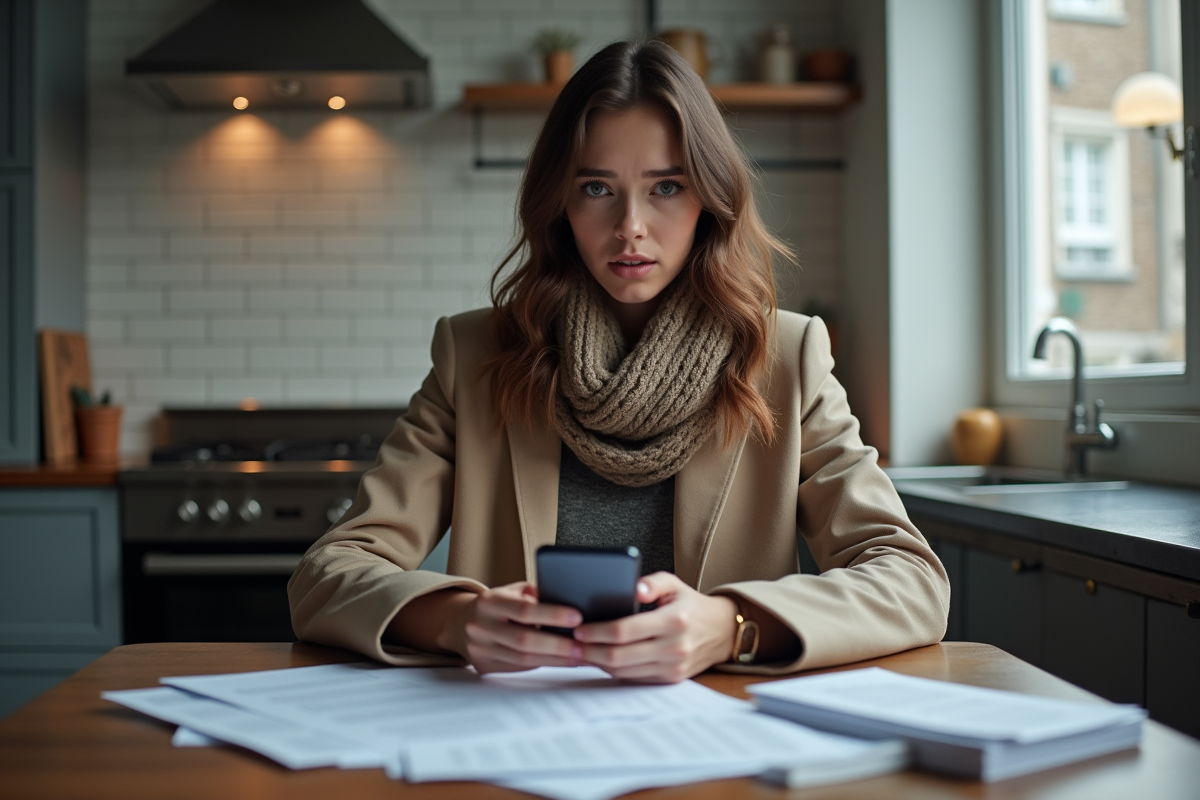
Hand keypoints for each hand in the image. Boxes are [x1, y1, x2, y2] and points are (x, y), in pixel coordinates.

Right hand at [444, 582, 589, 674]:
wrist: (462, 622)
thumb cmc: (500, 603)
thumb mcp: (514, 590)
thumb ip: (537, 594)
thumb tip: (570, 600)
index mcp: (489, 601)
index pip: (524, 610)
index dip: (552, 614)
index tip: (577, 617)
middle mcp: (480, 626)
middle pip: (523, 640)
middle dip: (557, 644)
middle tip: (582, 647)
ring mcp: (480, 648)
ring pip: (522, 659)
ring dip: (554, 660)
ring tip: (579, 657)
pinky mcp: (484, 666)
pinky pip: (518, 669)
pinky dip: (543, 665)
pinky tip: (562, 663)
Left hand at [572, 572, 737, 682]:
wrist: (722, 631)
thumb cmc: (690, 604)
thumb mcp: (675, 584)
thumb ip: (653, 582)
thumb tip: (633, 587)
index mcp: (674, 620)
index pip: (625, 630)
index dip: (597, 631)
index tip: (579, 628)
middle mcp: (675, 647)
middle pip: (619, 656)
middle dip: (590, 651)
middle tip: (572, 643)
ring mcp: (673, 667)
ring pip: (624, 671)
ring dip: (598, 663)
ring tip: (581, 651)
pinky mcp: (671, 679)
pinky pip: (634, 678)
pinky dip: (614, 670)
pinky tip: (600, 659)